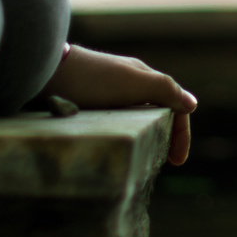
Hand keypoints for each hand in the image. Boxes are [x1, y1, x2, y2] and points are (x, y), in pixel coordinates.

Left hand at [42, 45, 197, 165]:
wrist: (44, 74)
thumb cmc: (91, 78)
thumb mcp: (133, 82)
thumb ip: (165, 90)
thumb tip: (192, 105)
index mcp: (142, 78)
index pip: (174, 106)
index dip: (181, 133)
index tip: (176, 162)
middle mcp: (126, 85)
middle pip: (154, 113)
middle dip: (163, 137)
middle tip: (159, 162)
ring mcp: (105, 95)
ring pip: (132, 120)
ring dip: (140, 139)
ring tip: (137, 159)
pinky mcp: (86, 105)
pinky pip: (110, 124)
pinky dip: (119, 137)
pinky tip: (112, 148)